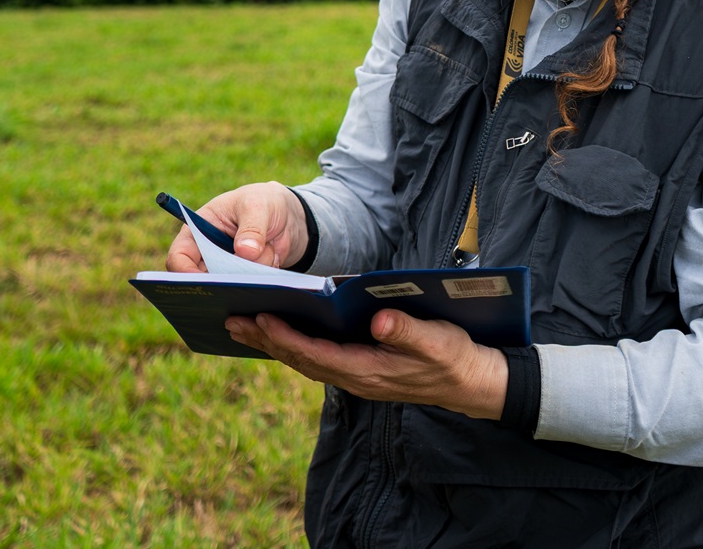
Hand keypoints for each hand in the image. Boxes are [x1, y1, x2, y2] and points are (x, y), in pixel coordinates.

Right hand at [164, 181, 307, 271]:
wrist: (290, 215)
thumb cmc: (264, 201)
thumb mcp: (258, 205)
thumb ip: (252, 227)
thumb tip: (245, 252)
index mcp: (198, 230)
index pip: (179, 256)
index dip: (184, 272)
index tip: (205, 283)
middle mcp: (209, 253)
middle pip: (201, 279)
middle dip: (223, 280)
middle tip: (243, 278)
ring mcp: (228, 268)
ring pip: (230, 285)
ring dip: (253, 271)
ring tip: (270, 248)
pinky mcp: (246, 278)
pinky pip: (250, 288)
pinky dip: (265, 277)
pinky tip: (275, 257)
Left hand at [224, 309, 507, 420]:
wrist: (471, 383)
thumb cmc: (454, 357)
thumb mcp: (438, 341)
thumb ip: (408, 332)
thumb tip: (378, 321)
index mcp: (369, 370)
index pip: (317, 355)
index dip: (287, 338)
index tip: (260, 319)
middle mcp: (356, 378)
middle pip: (301, 360)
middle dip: (266, 340)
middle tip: (231, 322)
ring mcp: (357, 376)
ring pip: (306, 361)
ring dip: (274, 344)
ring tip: (243, 326)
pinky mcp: (361, 370)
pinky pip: (318, 359)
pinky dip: (294, 346)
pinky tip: (280, 334)